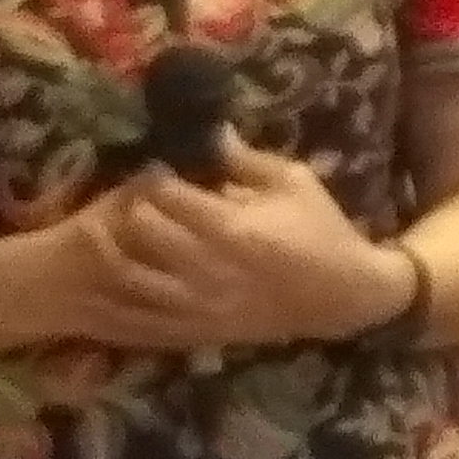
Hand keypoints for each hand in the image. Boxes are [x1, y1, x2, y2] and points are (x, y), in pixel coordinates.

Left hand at [86, 140, 413, 348]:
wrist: (346, 294)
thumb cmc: (322, 230)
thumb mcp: (295, 182)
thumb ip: (247, 158)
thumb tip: (210, 129)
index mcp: (232, 227)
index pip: (166, 194)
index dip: (154, 176)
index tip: (159, 169)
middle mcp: (208, 266)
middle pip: (140, 229)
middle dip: (133, 207)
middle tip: (139, 199)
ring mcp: (199, 303)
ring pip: (127, 277)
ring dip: (115, 252)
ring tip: (120, 236)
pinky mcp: (197, 329)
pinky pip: (140, 319)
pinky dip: (116, 303)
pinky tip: (112, 284)